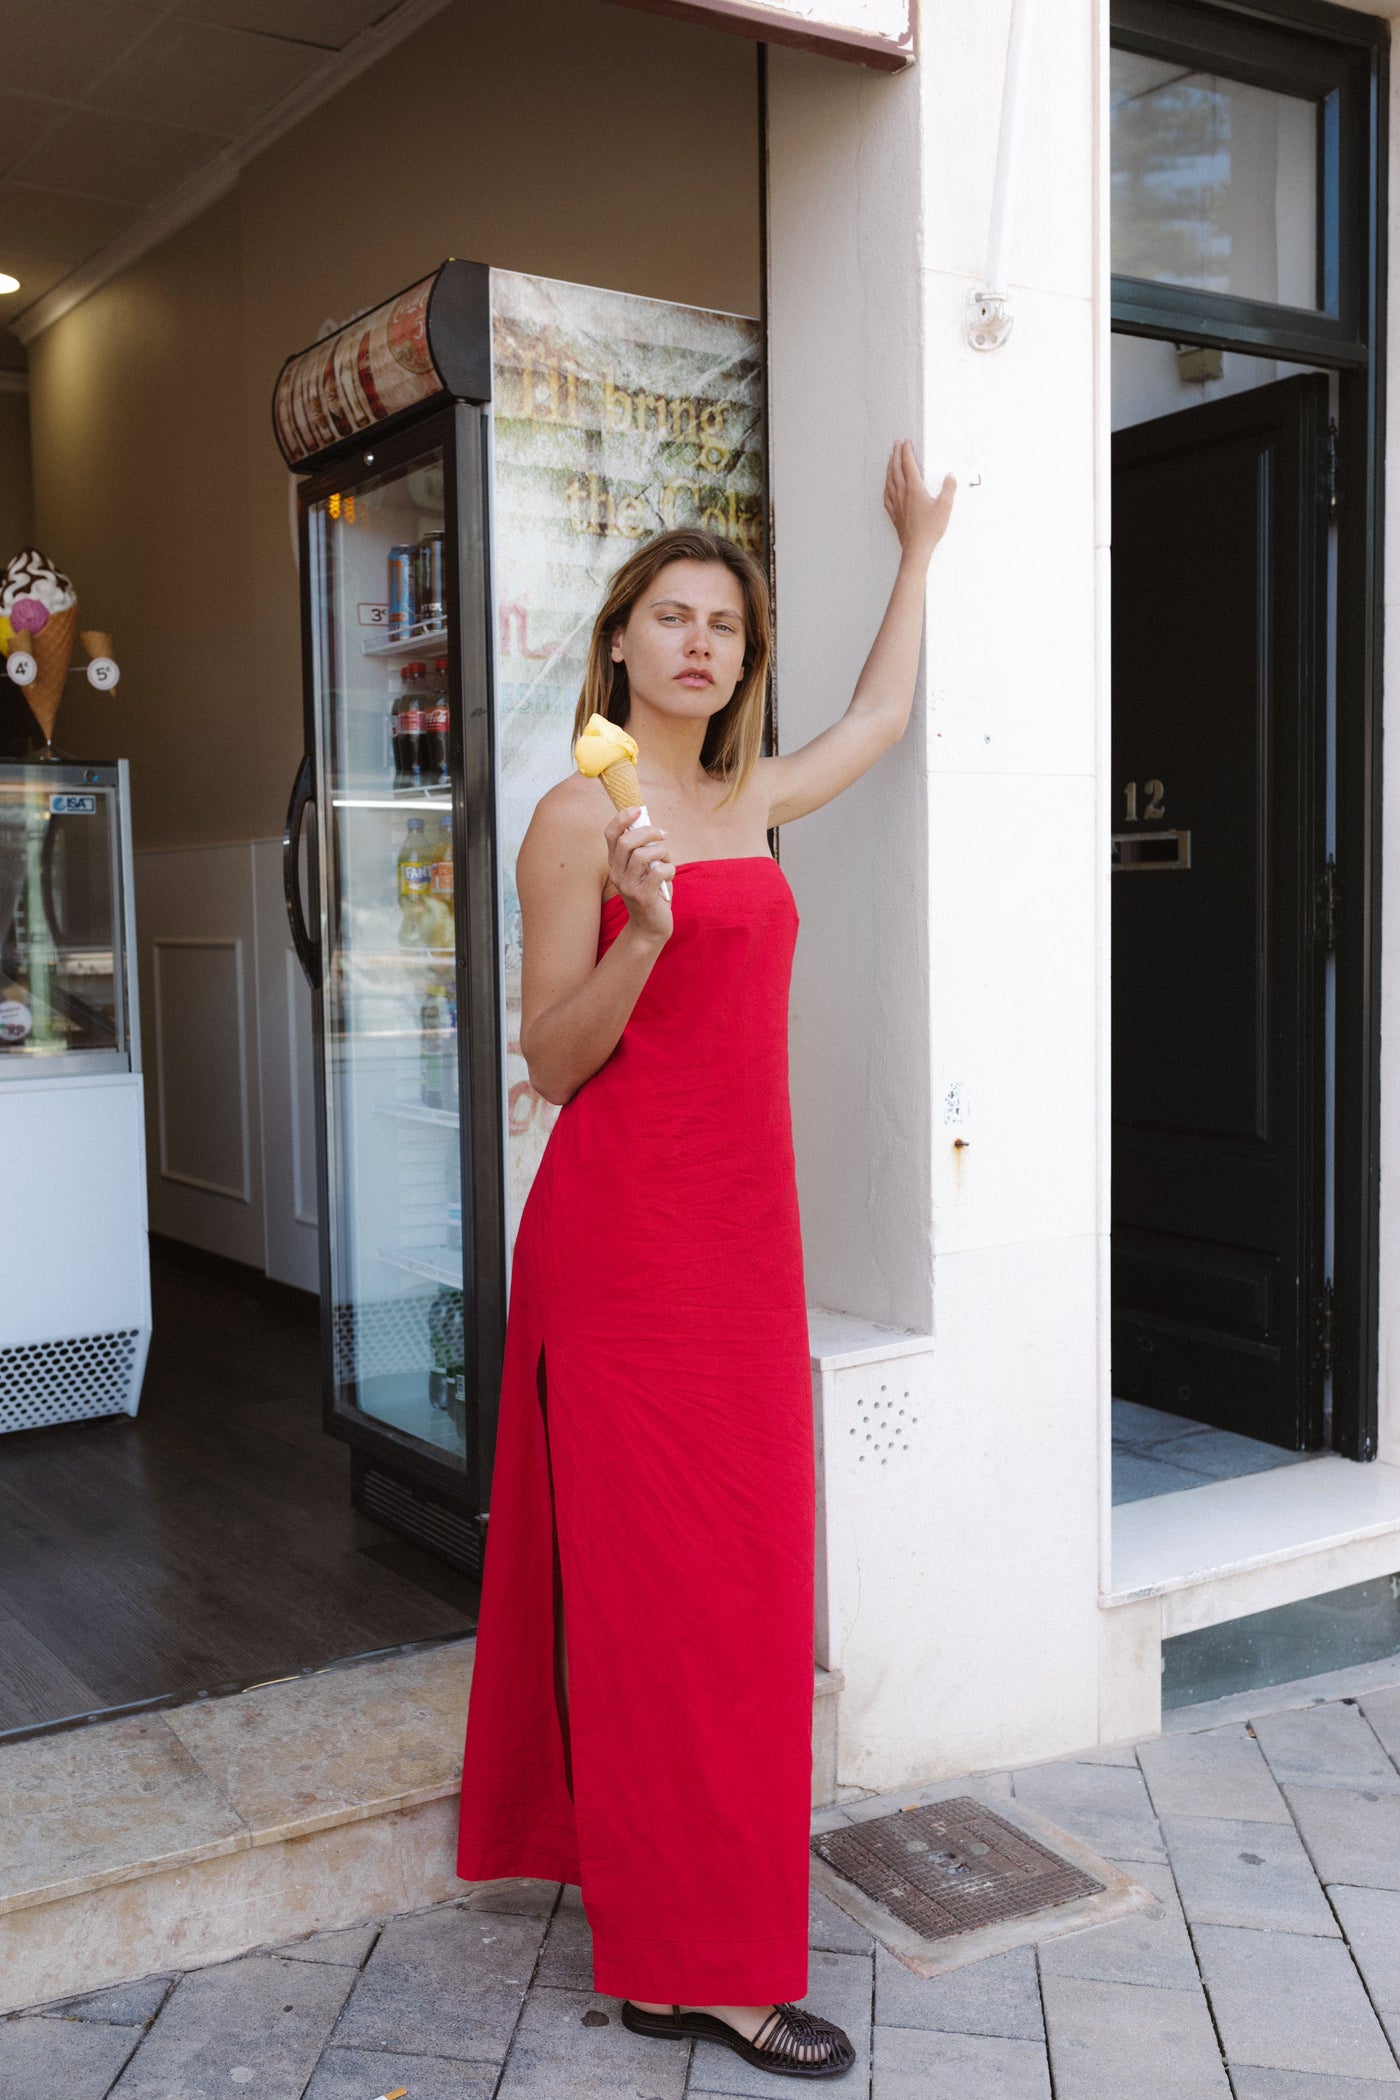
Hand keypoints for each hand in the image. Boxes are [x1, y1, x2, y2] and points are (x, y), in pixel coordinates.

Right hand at [605, 808, 674, 940]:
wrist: (650, 927)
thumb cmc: (652, 892)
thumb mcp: (645, 868)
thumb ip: (646, 850)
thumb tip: (654, 828)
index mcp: (615, 863)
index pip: (610, 834)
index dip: (622, 818)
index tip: (638, 810)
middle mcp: (617, 873)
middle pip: (626, 841)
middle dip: (649, 832)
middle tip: (663, 835)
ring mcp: (627, 886)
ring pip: (642, 855)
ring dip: (661, 852)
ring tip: (667, 860)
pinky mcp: (642, 897)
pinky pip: (657, 872)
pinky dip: (669, 868)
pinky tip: (670, 874)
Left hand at [884, 438, 955, 563]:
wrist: (916, 548)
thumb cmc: (930, 529)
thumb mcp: (945, 507)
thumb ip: (948, 489)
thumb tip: (950, 476)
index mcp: (914, 488)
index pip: (908, 464)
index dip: (906, 451)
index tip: (906, 442)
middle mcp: (902, 493)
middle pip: (896, 469)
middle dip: (896, 454)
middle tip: (896, 444)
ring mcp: (896, 504)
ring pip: (889, 480)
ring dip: (889, 467)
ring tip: (889, 459)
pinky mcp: (894, 514)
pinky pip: (887, 495)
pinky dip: (886, 486)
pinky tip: (887, 485)